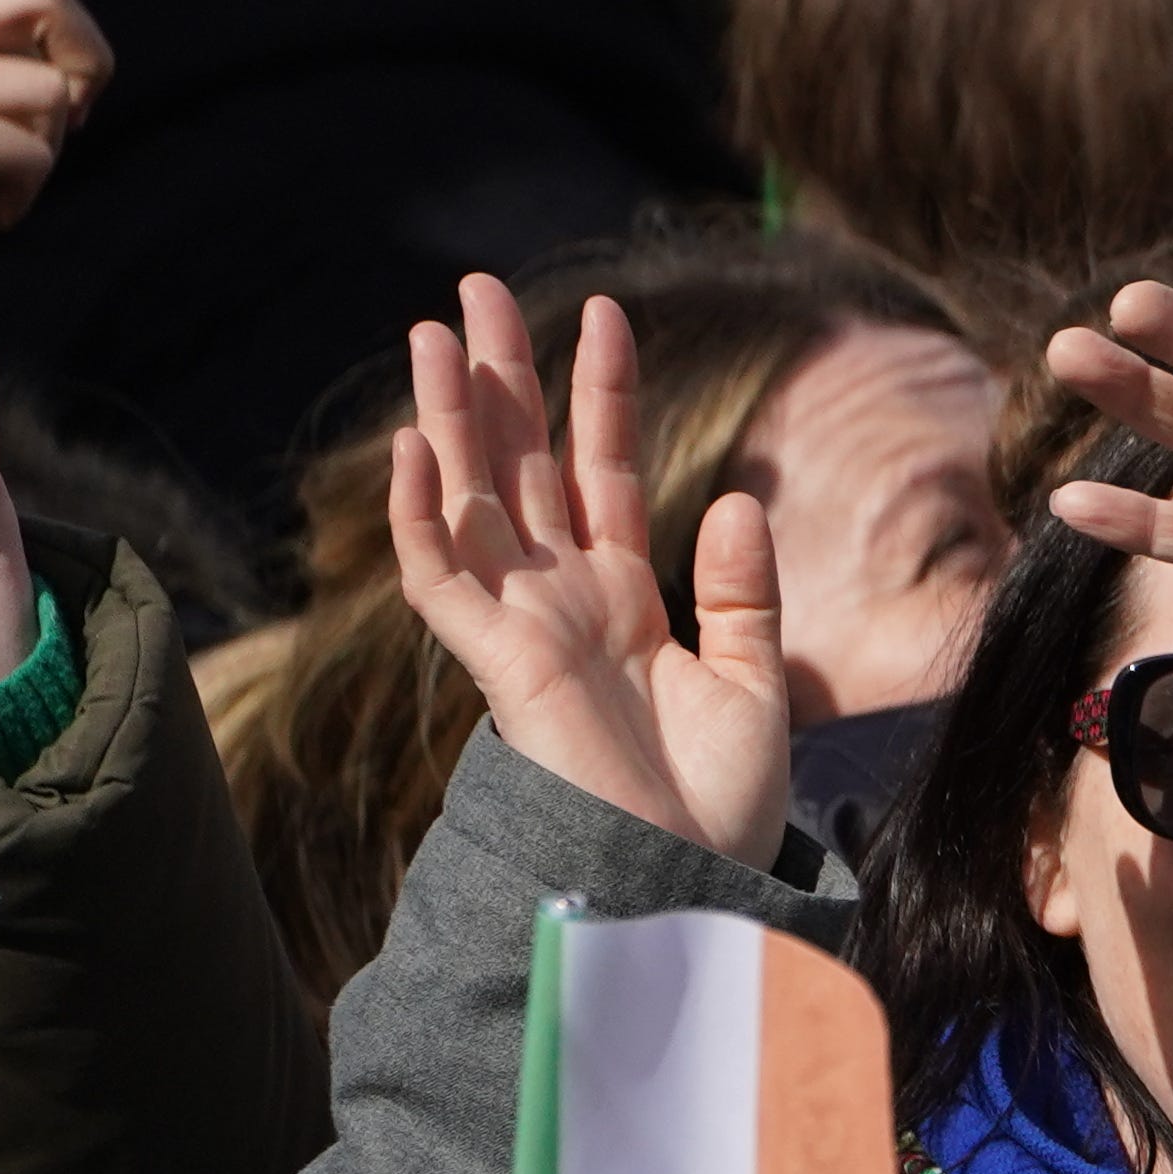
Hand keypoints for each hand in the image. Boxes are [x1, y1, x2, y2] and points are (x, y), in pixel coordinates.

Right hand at [388, 278, 788, 864]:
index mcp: (624, 599)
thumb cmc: (720, 806)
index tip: (606, 315)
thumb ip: (744, 594)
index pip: (602, 471)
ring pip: (472, 501)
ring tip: (435, 331)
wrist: (695, 883)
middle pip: (522, 465)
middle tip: (477, 290)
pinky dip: (424, 517)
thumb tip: (737, 497)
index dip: (600, 394)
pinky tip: (418, 448)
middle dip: (500, 379)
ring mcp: (524, 629)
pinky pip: (444, 581)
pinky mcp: (499, 668)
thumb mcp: (754, 684)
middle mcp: (563, 602)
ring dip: (448, 419)